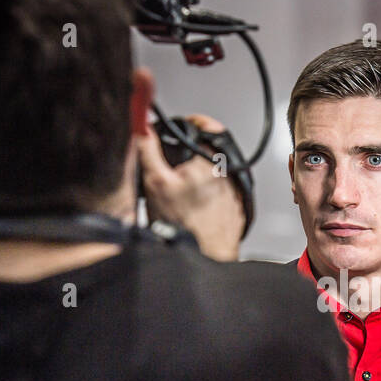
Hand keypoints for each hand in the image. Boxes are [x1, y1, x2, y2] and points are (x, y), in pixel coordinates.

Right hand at [137, 113, 244, 261]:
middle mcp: (229, 172)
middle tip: (176, 168)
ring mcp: (236, 191)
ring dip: (201, 175)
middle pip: (209, 151)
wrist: (206, 256)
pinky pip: (224, 192)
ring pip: (216, 172)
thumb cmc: (184, 225)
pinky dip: (210, 195)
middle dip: (191, 155)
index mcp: (211, 160)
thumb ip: (148, 150)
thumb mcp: (155, 183)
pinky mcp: (238, 207)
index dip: (192, 124)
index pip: (207, 125)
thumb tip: (141, 127)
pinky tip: (196, 207)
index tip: (184, 127)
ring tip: (185, 193)